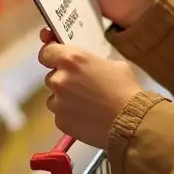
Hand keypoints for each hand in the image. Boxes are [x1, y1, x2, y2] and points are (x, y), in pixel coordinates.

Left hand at [38, 27, 142, 146]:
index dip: (51, 55)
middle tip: (81, 84)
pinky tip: (86, 115)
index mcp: (71, 59)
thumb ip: (92, 62)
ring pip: (54, 96)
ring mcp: (57, 102)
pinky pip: (60, 113)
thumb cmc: (123, 87)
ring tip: (84, 103)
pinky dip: (69, 113)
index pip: (46, 52)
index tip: (56, 58)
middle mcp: (59, 79)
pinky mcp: (59, 121)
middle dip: (63, 78)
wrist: (127, 119)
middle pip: (51, 76)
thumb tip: (88, 67)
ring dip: (64, 97)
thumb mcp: (112, 63)